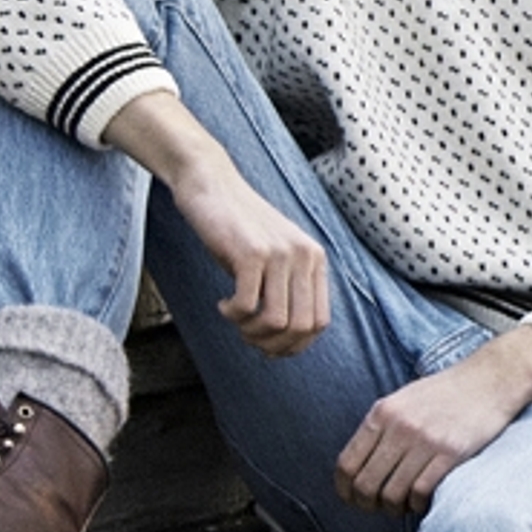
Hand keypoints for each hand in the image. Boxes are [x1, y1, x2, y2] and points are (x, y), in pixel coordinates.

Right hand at [106, 91, 328, 355]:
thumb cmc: (239, 227)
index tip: (268, 345)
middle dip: (271, 344)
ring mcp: (280, 253)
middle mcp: (305, 256)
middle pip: (300, 328)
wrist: (212, 185)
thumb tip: (286, 343)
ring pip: (276, 322)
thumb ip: (287, 291)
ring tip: (234, 319)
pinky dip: (232, 314)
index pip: (320, 323)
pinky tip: (222, 304)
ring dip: (250, 332)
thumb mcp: (275, 257)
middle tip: (246, 335)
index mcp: (315, 259)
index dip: (294, 345)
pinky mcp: (251, 253)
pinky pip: (247, 306)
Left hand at [333, 326, 531, 513]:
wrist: (490, 379)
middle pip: (366, 484)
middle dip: (367, 504)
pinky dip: (417, 505)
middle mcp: (399, 426)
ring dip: (394, 508)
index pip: (347, 463)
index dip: (344, 489)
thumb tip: (359, 465)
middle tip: (378, 508)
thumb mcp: (404, 400)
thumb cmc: (447, 392)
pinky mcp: (450, 453)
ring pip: (392, 494)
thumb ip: (381, 428)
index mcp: (382, 413)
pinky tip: (422, 501)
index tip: (351, 499)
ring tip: (403, 506)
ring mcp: (425, 440)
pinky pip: (421, 493)